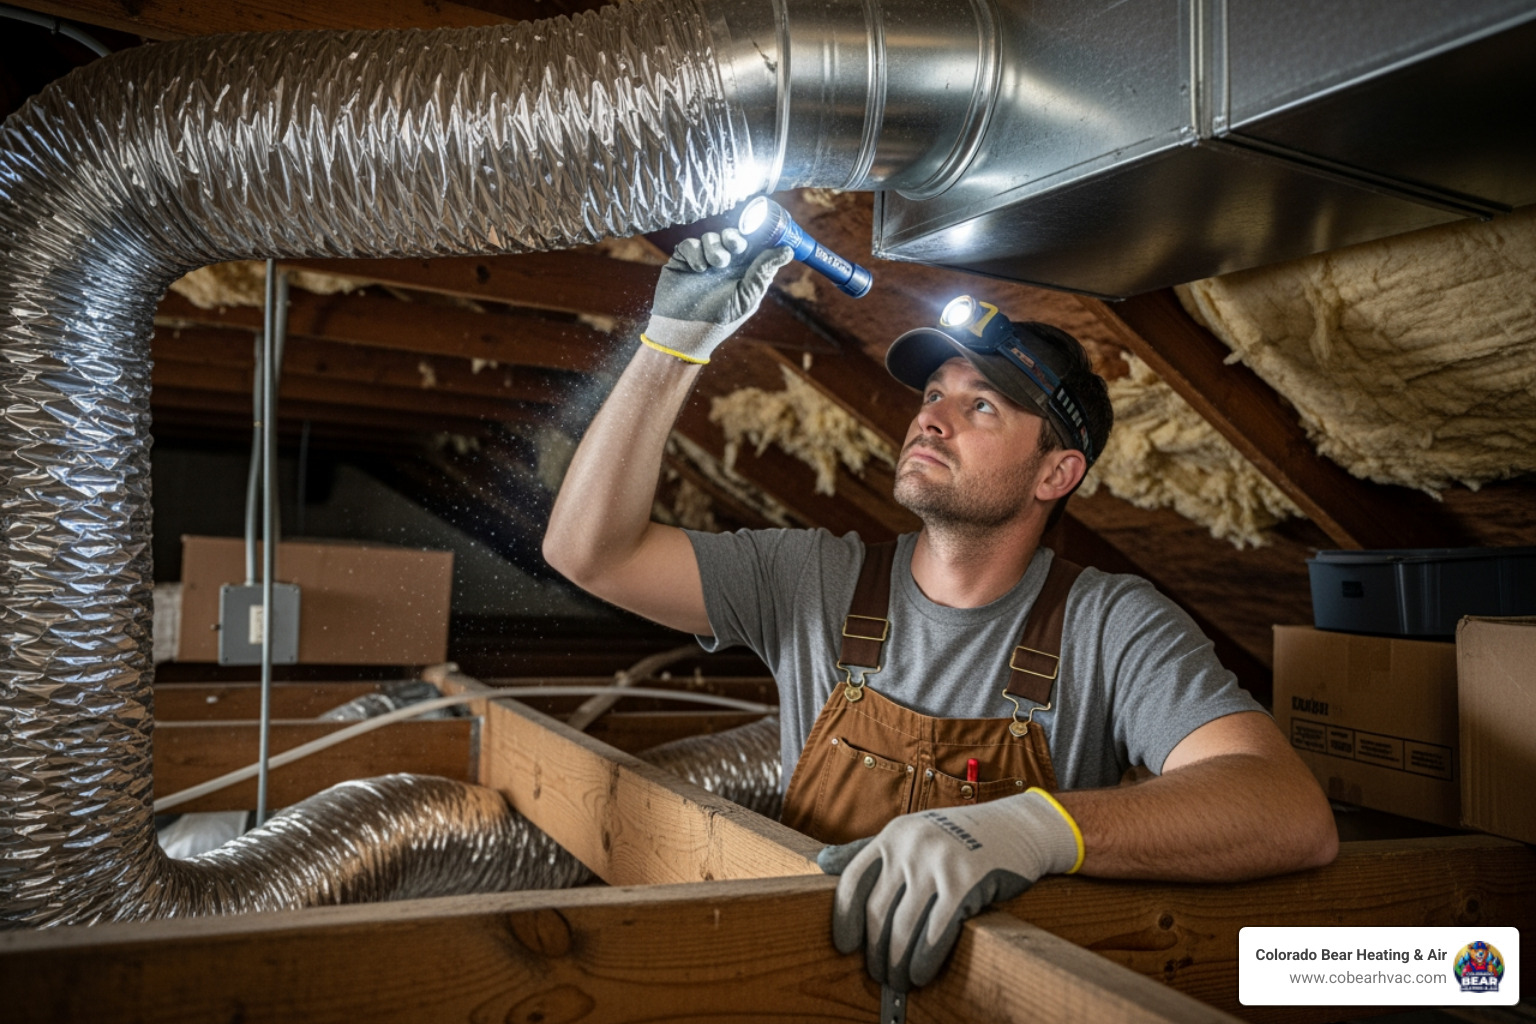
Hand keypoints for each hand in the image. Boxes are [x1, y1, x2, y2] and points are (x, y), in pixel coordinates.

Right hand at [642, 228, 792, 363]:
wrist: (683, 331)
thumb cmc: (719, 321)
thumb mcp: (747, 297)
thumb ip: (763, 271)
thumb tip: (788, 250)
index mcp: (745, 272)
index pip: (754, 246)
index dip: (758, 236)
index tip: (761, 229)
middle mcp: (726, 264)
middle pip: (733, 236)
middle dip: (735, 237)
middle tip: (736, 247)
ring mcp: (704, 261)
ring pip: (712, 237)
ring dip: (716, 248)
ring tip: (715, 265)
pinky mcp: (684, 260)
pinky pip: (692, 243)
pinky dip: (696, 252)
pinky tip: (697, 269)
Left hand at [817, 788, 1082, 991]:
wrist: (1019, 826)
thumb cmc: (961, 835)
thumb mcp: (912, 833)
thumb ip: (868, 850)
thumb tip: (819, 861)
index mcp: (892, 835)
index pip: (852, 881)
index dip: (844, 918)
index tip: (845, 946)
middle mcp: (910, 846)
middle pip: (878, 911)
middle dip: (875, 950)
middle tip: (877, 973)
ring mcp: (938, 863)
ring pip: (904, 927)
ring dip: (897, 962)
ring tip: (898, 981)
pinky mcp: (966, 883)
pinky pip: (936, 932)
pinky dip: (924, 960)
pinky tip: (921, 973)